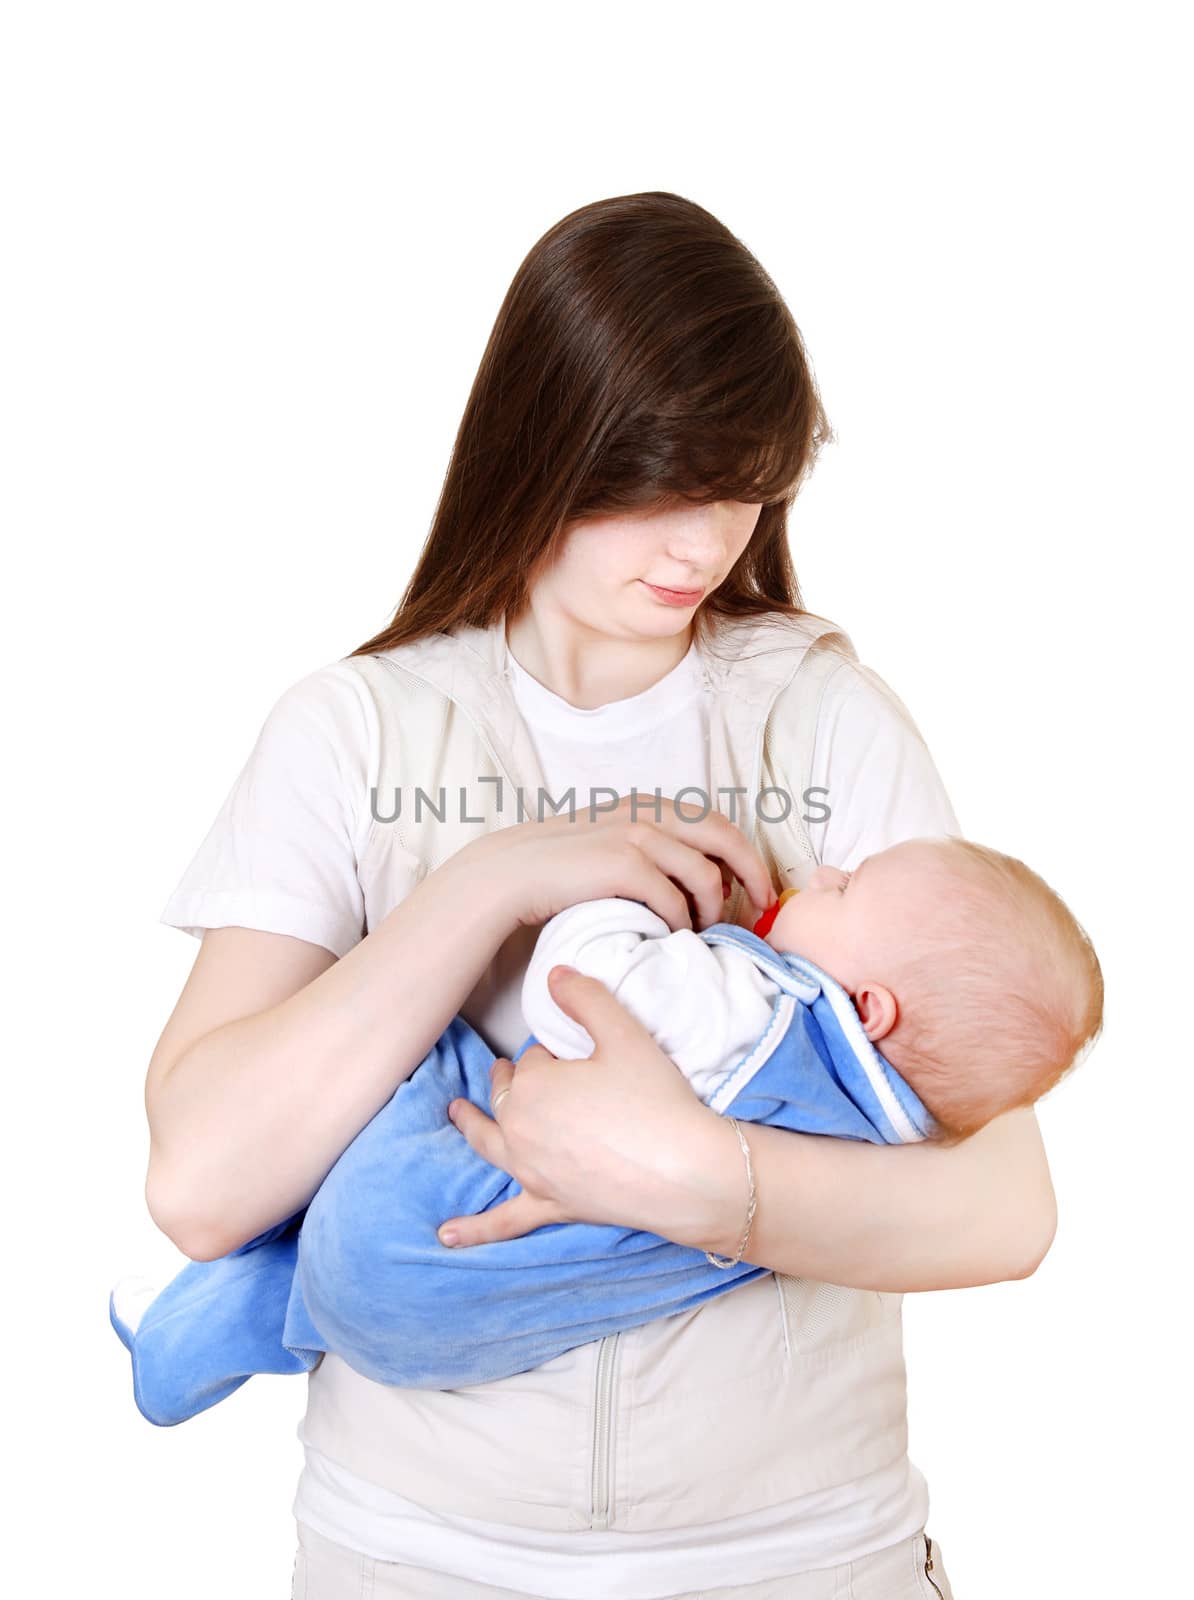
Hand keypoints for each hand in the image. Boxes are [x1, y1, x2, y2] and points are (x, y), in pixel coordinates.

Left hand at [436, 965, 735, 1248]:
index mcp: (532, 1086)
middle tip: (516, 1066)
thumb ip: (586, 997)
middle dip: (511, 1078)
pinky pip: (505, 1221)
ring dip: (471, 1125)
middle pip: (509, 1096)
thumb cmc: (656, 1101)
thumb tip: (555, 974)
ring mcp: (531, 1172)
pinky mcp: (549, 1205)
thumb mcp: (625, 1034)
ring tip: (457, 1113)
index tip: (576, 1054)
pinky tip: (448, 1237)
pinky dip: (476, 1229)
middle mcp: (520, 1129)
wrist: (684, 1171)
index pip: (533, 1060)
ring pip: (491, 1143)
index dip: (554, 1054)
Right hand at [462, 791, 776, 936]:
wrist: (512, 871)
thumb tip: (702, 875)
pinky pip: (672, 900)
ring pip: (704, 874)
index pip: (716, 823)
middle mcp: (648, 813)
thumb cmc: (563, 866)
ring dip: (713, 908)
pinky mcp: (622, 865)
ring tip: (706, 931)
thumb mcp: (613, 841)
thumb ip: (653, 847)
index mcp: (649, 806)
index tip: (758, 887)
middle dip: (752, 873)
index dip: (745, 855)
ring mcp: (636, 836)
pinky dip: (681, 922)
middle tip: (762, 907)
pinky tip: (674, 936)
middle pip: (724, 838)